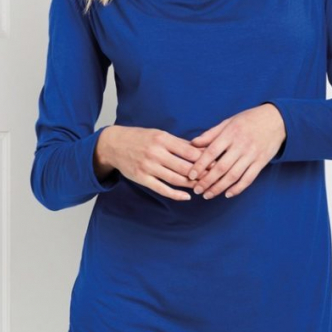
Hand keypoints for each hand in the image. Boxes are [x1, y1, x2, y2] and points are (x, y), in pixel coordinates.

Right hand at [99, 125, 213, 200]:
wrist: (114, 144)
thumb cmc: (140, 138)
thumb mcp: (159, 134)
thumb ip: (178, 143)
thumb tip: (200, 148)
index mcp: (163, 139)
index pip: (189, 151)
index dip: (205, 159)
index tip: (216, 163)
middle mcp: (156, 153)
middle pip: (185, 167)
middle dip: (202, 174)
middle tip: (214, 178)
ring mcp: (148, 167)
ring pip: (176, 179)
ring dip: (191, 185)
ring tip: (203, 187)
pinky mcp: (142, 178)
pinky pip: (162, 189)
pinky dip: (176, 195)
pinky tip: (187, 197)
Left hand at [187, 104, 285, 198]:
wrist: (276, 120)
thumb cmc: (248, 120)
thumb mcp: (228, 122)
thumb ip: (211, 134)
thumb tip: (193, 143)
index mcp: (230, 133)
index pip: (211, 152)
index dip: (200, 165)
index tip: (190, 175)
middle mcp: (241, 145)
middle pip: (221, 167)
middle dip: (207, 181)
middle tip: (196, 190)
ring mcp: (252, 155)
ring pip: (233, 176)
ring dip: (219, 188)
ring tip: (208, 195)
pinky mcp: (261, 162)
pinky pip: (248, 179)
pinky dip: (238, 188)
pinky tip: (227, 194)